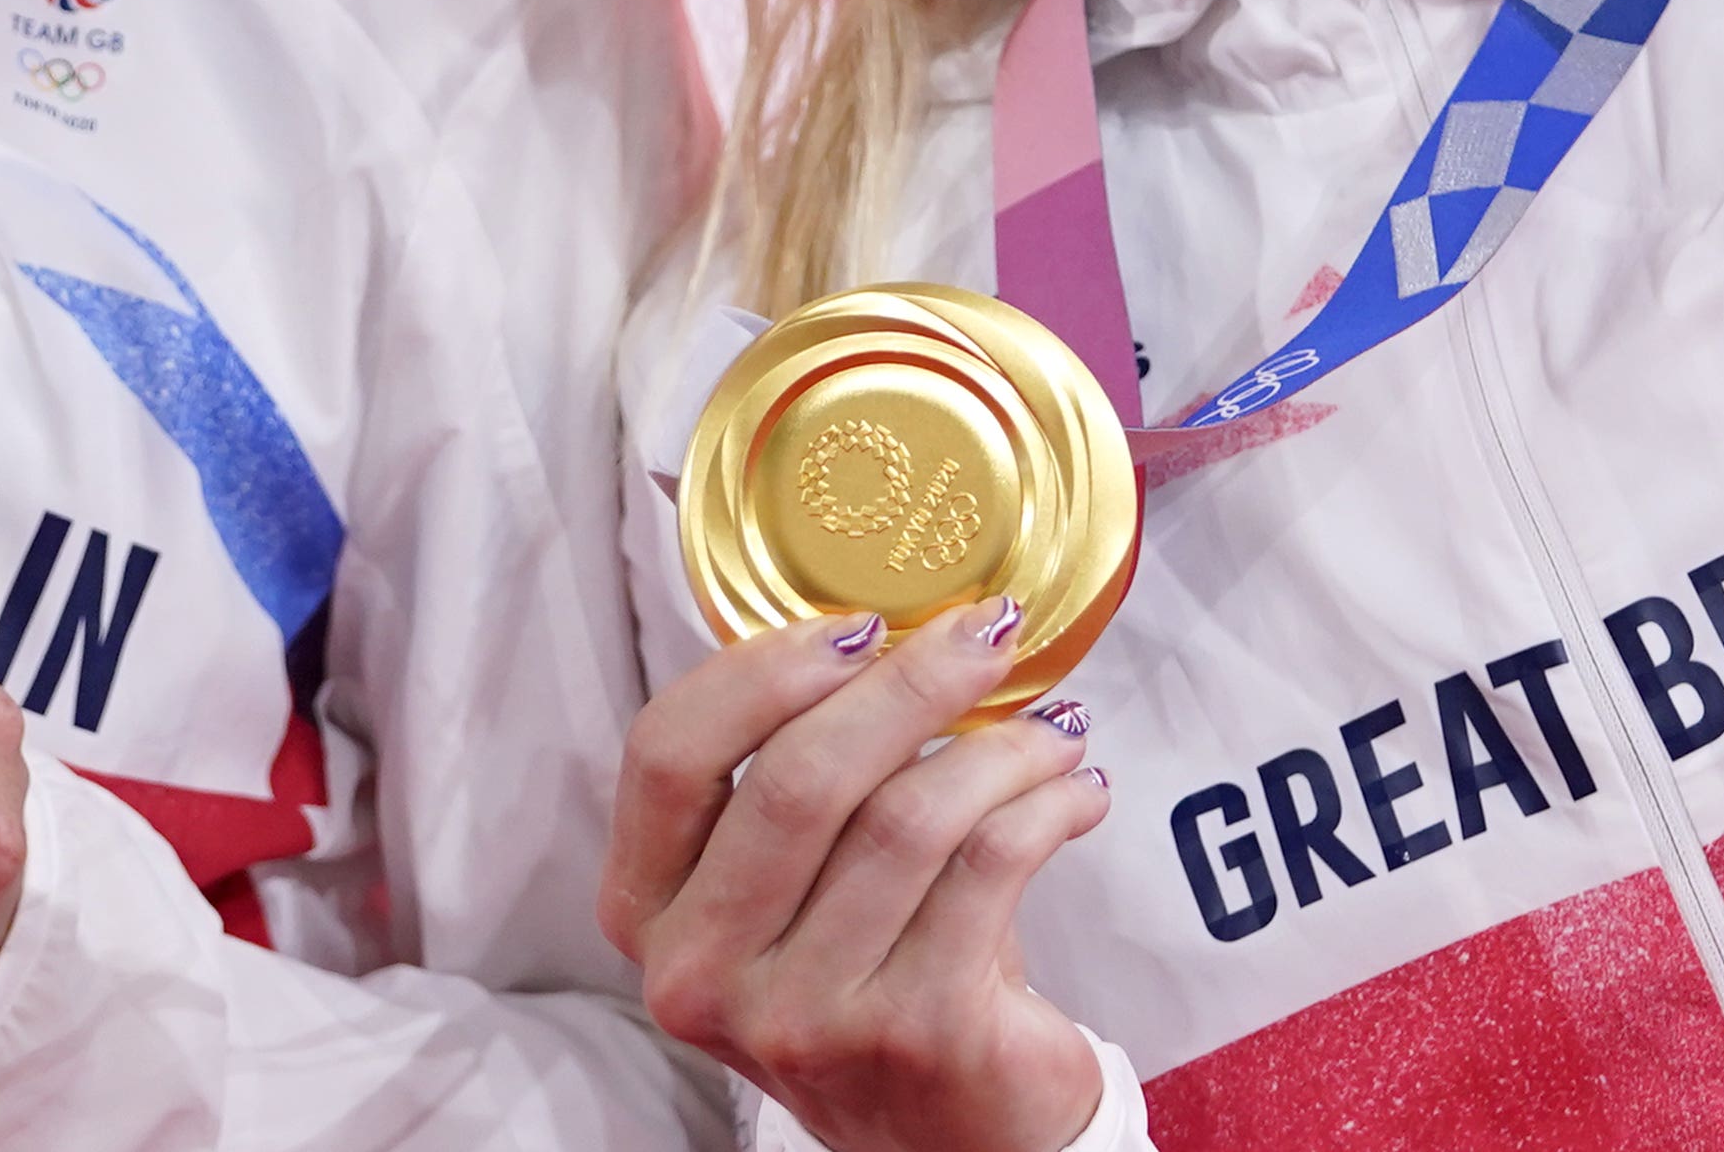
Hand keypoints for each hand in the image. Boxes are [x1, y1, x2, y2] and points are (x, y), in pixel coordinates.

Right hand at [601, 602, 1111, 1151]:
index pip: (668, 754)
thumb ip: (788, 773)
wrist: (952, 1136)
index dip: (762, 669)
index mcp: (647, 914)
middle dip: (907, 682)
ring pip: (906, 817)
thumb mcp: (785, 887)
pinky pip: (988, 868)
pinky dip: (1046, 806)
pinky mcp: (915, 1035)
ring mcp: (803, 1016)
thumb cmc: (871, 973)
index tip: (860, 623)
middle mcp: (702, 975)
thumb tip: (885, 624)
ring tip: (1052, 727)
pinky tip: (1076, 793)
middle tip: (986, 634)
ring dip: (1000, 746)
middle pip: (795, 777)